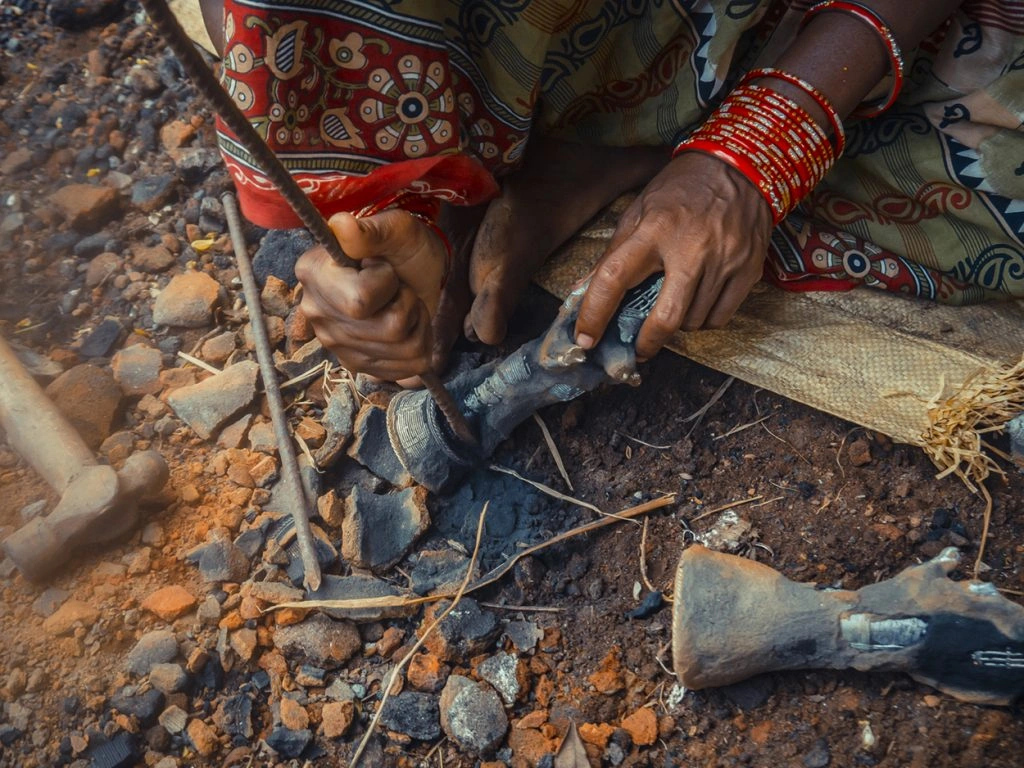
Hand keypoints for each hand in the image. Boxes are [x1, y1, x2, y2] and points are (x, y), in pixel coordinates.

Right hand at [295, 209, 446, 381]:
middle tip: (399, 287)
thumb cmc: (401, 244)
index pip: (361, 302)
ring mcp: (335, 343)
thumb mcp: (394, 228)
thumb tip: (342, 225)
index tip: (383, 267)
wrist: (413, 269)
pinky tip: (407, 327)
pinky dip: (419, 347)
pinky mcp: (356, 364)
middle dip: (409, 305)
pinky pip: (406, 369)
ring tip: (405, 304)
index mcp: (313, 273)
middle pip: (388, 330)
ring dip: (418, 324)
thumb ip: (370, 230)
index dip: (387, 284)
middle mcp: (316, 313)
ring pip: (403, 349)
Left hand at [573, 152, 771, 360]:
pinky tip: (695, 304)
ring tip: (671, 306)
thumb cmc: (681, 190)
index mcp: (654, 228)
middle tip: (637, 348)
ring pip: (692, 322)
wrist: (740, 166)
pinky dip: (702, 320)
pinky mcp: (749, 270)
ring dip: (675, 326)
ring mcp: (724, 260)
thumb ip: (612, 253)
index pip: (614, 277)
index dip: (595, 313)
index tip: (585, 338)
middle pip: (666, 317)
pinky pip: (719, 318)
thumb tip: (582, 291)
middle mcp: (691, 247)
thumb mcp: (639, 211)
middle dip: (646, 342)